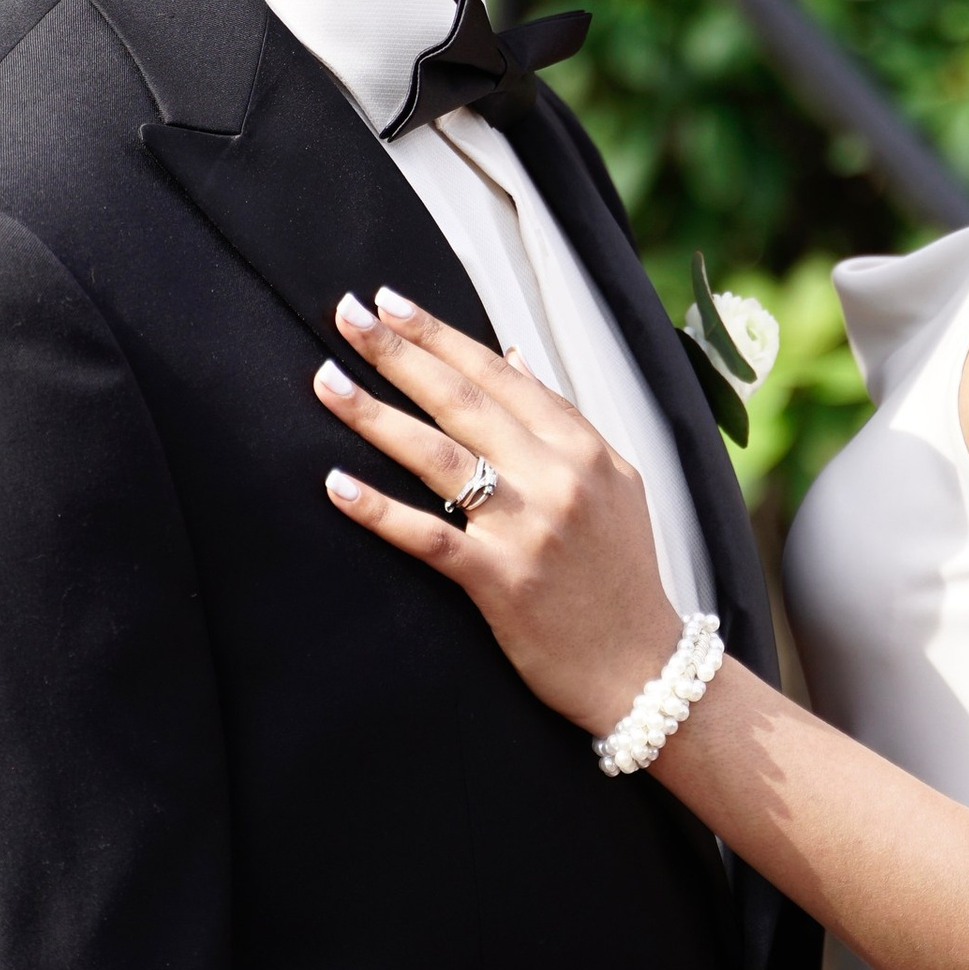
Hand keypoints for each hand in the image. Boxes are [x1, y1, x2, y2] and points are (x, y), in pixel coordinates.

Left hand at [315, 287, 680, 737]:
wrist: (642, 667)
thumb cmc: (621, 575)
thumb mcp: (614, 482)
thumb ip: (562, 419)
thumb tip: (513, 354)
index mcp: (582, 448)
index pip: (499, 374)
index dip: (441, 335)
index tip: (391, 302)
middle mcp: (557, 478)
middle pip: (463, 400)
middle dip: (399, 353)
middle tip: (347, 315)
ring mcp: (528, 529)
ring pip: (438, 456)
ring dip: (375, 414)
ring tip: (326, 381)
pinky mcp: (501, 583)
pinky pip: (429, 536)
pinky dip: (379, 510)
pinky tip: (336, 483)